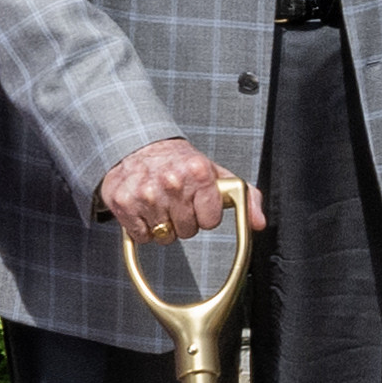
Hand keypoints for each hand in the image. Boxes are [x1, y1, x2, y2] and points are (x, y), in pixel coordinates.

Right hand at [99, 134, 239, 242]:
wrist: (138, 146)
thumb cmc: (180, 162)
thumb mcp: (216, 173)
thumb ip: (245, 197)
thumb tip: (258, 223)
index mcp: (198, 172)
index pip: (211, 221)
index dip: (206, 215)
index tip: (198, 202)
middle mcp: (171, 182)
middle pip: (187, 231)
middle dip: (184, 220)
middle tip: (177, 201)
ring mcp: (145, 193)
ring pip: (164, 236)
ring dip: (163, 224)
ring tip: (161, 202)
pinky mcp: (122, 203)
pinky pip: (141, 237)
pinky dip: (143, 228)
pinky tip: (145, 208)